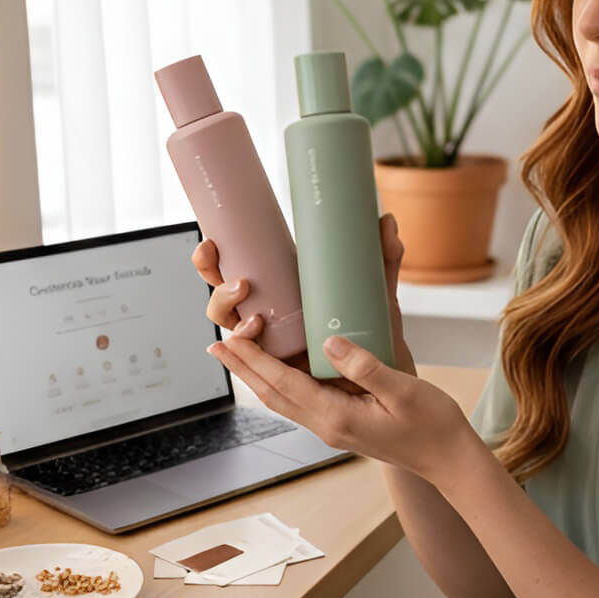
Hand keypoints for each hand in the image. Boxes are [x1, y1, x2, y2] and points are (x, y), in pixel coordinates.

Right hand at [192, 211, 415, 384]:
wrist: (388, 377)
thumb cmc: (377, 332)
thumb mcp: (376, 291)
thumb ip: (382, 257)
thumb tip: (387, 220)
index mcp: (280, 286)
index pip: (233, 265)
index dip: (211, 256)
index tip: (210, 242)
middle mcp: (268, 310)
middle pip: (222, 295)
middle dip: (214, 284)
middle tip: (240, 283)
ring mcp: (271, 339)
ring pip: (230, 325)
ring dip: (228, 316)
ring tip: (253, 319)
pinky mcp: (280, 365)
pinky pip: (249, 359)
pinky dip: (242, 352)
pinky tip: (249, 340)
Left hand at [208, 330, 473, 482]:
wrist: (447, 459)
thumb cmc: (432, 425)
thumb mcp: (402, 390)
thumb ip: (365, 367)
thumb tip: (329, 343)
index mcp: (336, 418)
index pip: (284, 385)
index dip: (254, 361)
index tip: (230, 341)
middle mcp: (326, 426)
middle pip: (273, 394)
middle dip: (244, 368)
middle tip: (216, 344)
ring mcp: (332, 428)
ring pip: (283, 399)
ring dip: (257, 376)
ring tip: (236, 355)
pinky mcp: (341, 424)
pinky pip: (301, 400)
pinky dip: (281, 382)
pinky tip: (277, 369)